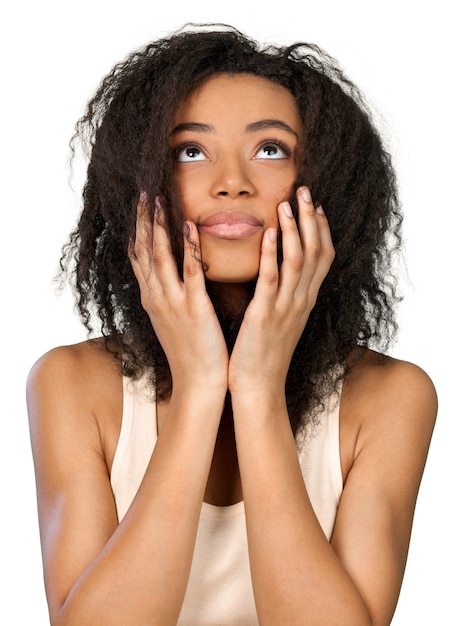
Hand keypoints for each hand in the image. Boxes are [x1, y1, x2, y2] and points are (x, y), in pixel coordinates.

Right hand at [129, 195, 228, 393]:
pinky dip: (188, 248)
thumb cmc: (190, 352)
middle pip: (144, 251)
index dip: (137, 229)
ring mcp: (173, 303)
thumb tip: (170, 275)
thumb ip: (170, 294)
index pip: (139, 257)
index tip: (139, 205)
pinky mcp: (194, 309)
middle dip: (143, 220)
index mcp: (152, 298)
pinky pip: (191, 273)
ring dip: (158, 227)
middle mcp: (156, 297)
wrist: (198, 383)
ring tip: (159, 200)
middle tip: (145, 192)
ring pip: (160, 257)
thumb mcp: (172, 319)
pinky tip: (189, 226)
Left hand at [228, 187, 334, 394]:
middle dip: (311, 219)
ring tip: (287, 202)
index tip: (317, 204)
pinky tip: (268, 234)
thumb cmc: (264, 350)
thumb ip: (285, 292)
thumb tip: (281, 268)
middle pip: (317, 252)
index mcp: (305, 299)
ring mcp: (286, 308)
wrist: (258, 385)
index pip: (323, 257)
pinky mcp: (264, 316)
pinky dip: (272, 255)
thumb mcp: (282, 316)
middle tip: (305, 190)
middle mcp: (301, 300)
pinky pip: (271, 281)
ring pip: (298, 261)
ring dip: (294, 229)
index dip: (322, 229)